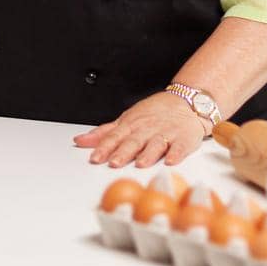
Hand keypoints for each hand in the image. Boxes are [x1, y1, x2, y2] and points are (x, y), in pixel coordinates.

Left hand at [73, 92, 206, 167]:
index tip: (95, 157)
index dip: (104, 147)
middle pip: (134, 141)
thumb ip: (104, 133)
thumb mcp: (126, 119)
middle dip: (123, 151)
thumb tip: (80, 140)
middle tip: (114, 162)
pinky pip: (180, 146)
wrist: (186, 102)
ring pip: (156, 143)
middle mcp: (147, 129)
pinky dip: (176, 153)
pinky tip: (171, 160)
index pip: (115, 136)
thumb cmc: (154, 113)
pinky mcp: (184, 138)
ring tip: (140, 163)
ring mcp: (166, 133)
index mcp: (132, 124)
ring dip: (148, 153)